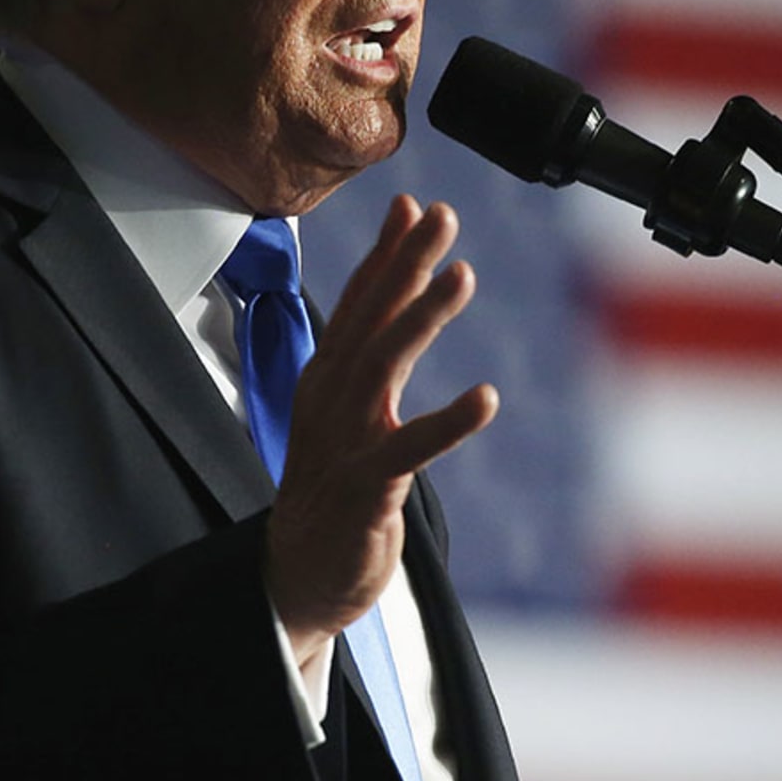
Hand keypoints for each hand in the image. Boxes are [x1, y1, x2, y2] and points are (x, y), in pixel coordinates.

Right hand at [263, 195, 497, 663]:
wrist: (296, 576)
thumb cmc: (333, 484)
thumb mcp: (349, 410)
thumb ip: (372, 348)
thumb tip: (397, 289)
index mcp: (327, 380)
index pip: (357, 304)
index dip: (386, 253)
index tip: (413, 204)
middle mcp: (331, 402)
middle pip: (369, 320)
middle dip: (405, 263)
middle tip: (441, 216)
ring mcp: (344, 444)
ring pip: (381, 367)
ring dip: (421, 318)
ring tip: (460, 275)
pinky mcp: (365, 490)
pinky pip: (407, 450)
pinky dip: (446, 422)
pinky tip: (484, 397)